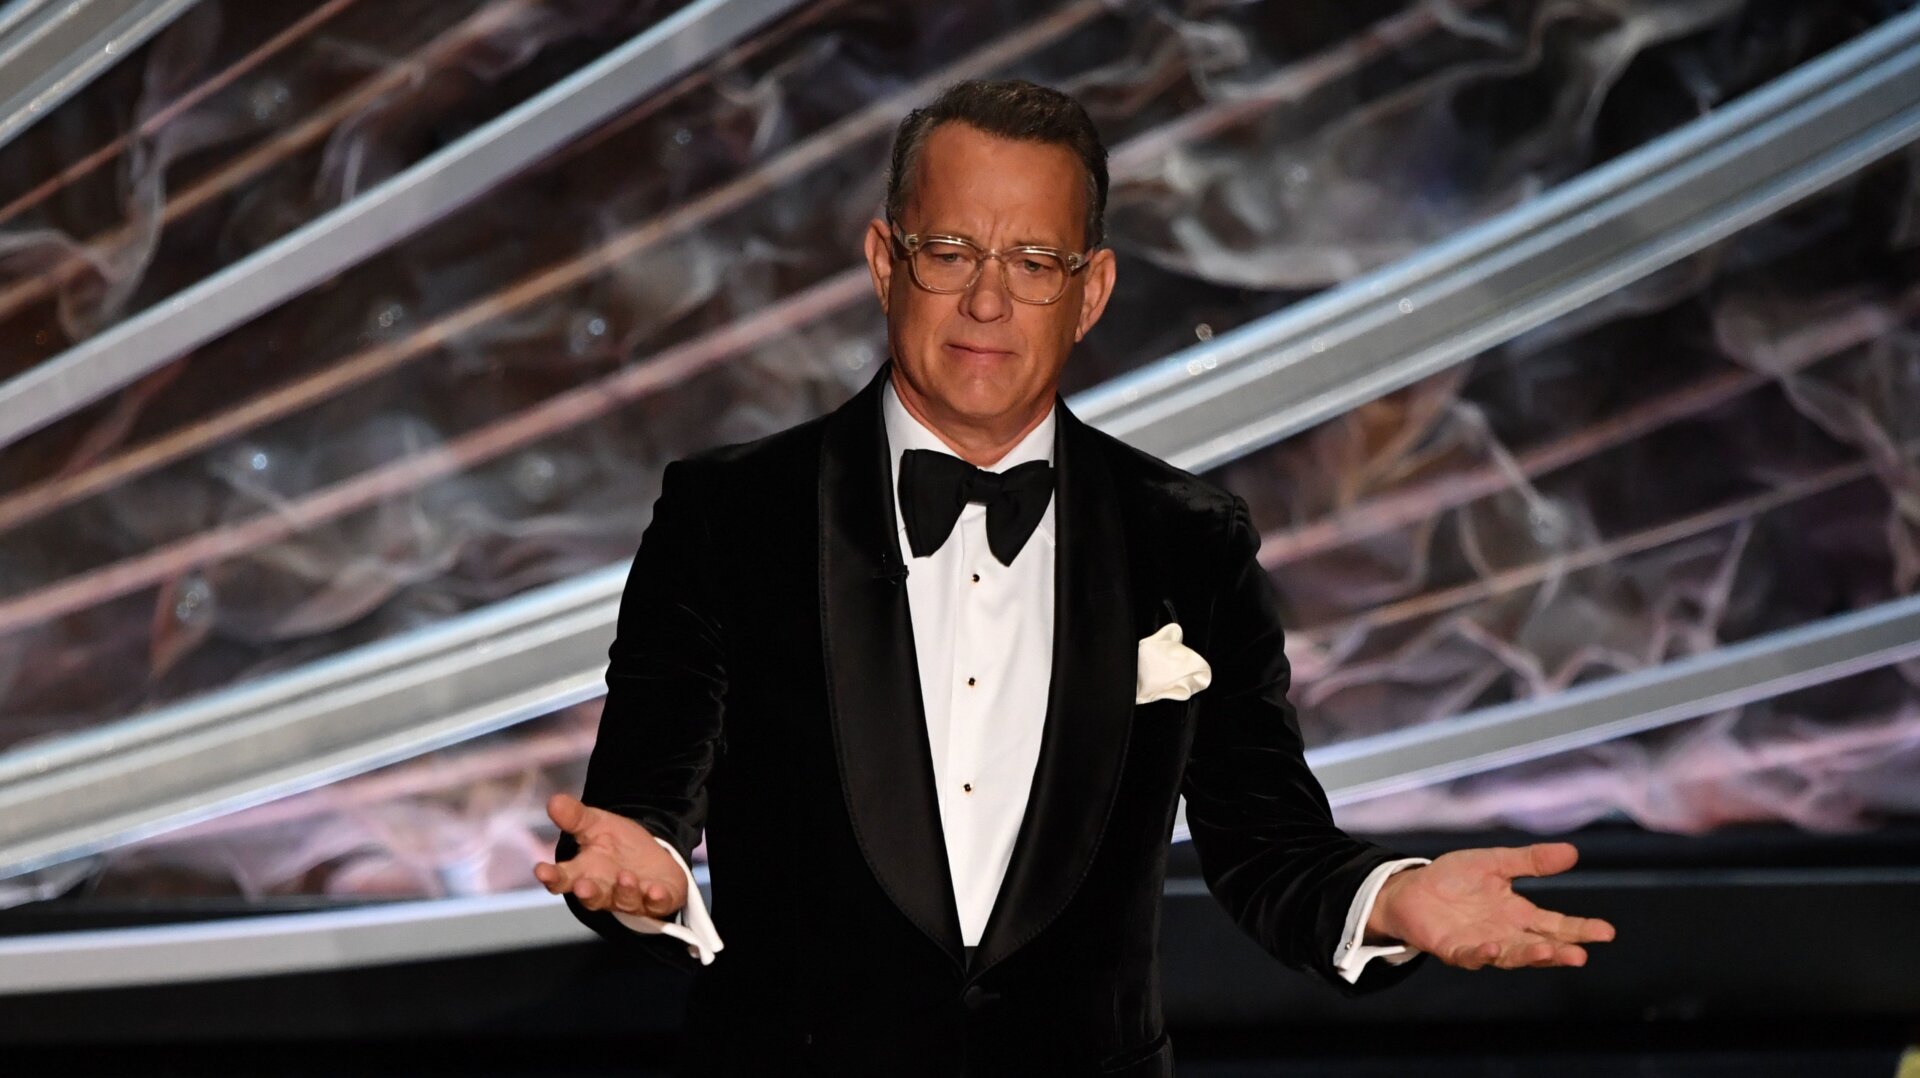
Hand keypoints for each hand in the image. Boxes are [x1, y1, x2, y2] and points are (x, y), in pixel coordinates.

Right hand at [533, 793, 687, 918]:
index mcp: (584, 873)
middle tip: (583, 886)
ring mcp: (631, 899)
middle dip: (587, 893)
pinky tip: (655, 891)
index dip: (551, 876)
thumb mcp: (596, 824)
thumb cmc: (617, 844)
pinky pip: (656, 905)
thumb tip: (554, 801)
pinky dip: (656, 899)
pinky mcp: (658, 901)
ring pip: (624, 901)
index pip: (562, 879)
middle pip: (591, 897)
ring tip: (625, 877)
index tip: (541, 870)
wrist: (653, 854)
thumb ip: (575, 817)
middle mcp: (605, 890)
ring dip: (624, 892)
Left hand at [1369, 842, 1615, 969]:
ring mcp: (1480, 944)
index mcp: (1518, 914)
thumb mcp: (1495, 863)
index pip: (1556, 925)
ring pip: (1510, 956)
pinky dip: (1483, 953)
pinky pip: (1471, 955)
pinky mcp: (1453, 949)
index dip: (1580, 930)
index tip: (1606, 932)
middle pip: (1539, 945)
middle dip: (1560, 951)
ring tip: (1546, 951)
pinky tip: (1494, 947)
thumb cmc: (1453, 878)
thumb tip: (1572, 851)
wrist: (1411, 888)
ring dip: (1527, 955)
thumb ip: (1530, 861)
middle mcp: (1505, 934)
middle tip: (1581, 955)